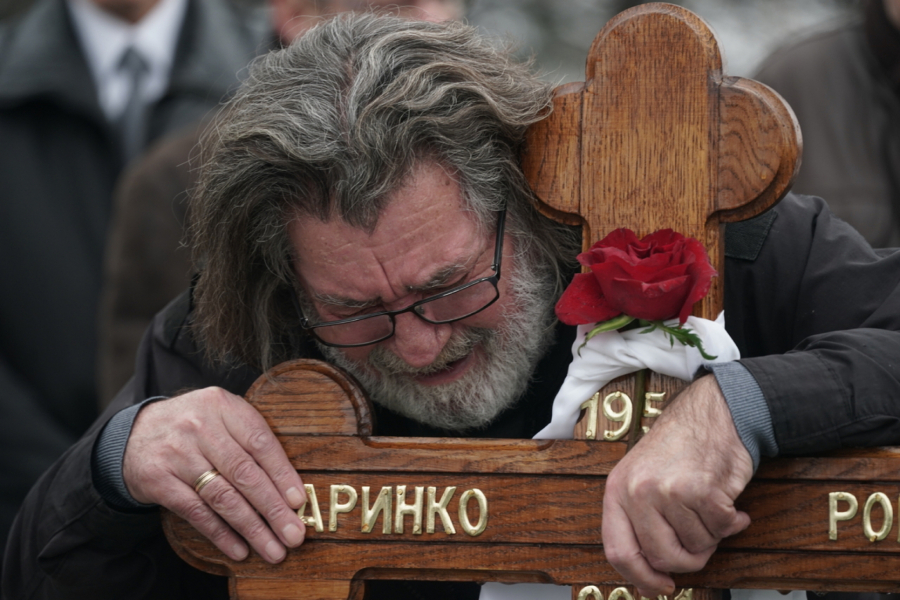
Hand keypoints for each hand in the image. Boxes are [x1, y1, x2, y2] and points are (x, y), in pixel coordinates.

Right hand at [122, 387, 306, 562]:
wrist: (135, 432)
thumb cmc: (195, 427)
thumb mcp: (222, 416)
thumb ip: (251, 441)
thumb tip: (289, 489)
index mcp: (222, 405)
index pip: (260, 442)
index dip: (282, 474)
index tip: (298, 501)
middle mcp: (199, 427)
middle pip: (244, 473)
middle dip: (273, 509)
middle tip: (293, 534)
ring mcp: (177, 454)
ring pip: (222, 496)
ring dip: (252, 528)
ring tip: (273, 549)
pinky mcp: (158, 480)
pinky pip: (196, 512)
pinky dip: (221, 534)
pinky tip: (239, 549)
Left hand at [602, 375, 753, 595]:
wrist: (712, 413)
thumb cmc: (678, 448)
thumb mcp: (640, 479)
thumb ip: (639, 523)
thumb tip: (647, 582)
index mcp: (617, 490)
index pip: (618, 551)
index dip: (640, 577)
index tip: (660, 586)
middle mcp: (638, 491)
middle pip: (662, 557)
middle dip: (688, 560)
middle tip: (700, 545)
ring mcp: (669, 491)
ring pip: (697, 546)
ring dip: (712, 535)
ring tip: (710, 509)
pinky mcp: (703, 491)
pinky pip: (722, 531)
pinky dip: (732, 523)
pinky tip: (731, 506)